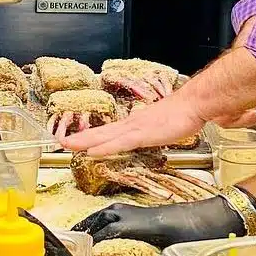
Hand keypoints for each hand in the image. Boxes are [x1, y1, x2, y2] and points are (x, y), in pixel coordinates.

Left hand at [61, 93, 205, 156]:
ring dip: (85, 141)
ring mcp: (135, 128)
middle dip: (81, 138)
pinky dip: (105, 147)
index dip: (92, 136)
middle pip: (101, 132)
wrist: (193, 104)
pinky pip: (120, 143)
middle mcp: (131, 124)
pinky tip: (92, 151)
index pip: (109, 131)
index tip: (78, 141)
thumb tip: (150, 135)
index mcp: (135, 124)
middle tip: (62, 143)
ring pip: (105, 136)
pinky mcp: (142, 134)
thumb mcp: (163, 126)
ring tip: (68, 145)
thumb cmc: (182, 114)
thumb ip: (155, 132)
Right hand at [73, 196, 242, 249]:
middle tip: (75, 239)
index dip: (93, 240)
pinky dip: (113, 220)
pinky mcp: (157, 213)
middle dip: (89, 225)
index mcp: (148, 223)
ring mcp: (150, 211)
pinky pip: (126, 212)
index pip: (111, 229)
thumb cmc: (206, 233)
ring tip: (88, 234)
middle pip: (108, 213)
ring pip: (116, 210)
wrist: (226, 213)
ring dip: (100, 220)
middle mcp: (145, 213)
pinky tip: (114, 232)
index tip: (80, 252)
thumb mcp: (183, 255)